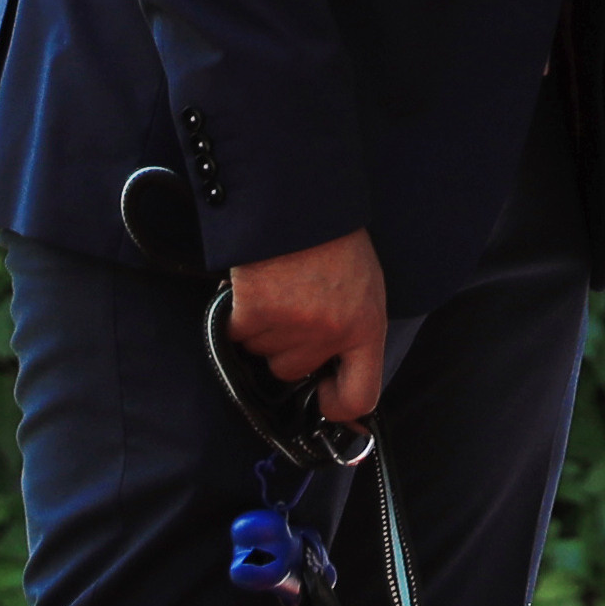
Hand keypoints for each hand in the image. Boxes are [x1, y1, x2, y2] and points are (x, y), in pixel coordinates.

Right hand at [230, 227, 386, 423]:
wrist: (299, 199)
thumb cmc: (334, 240)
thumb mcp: (364, 286)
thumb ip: (354, 330)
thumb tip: (336, 374)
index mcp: (367, 326)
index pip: (360, 396)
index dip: (337, 406)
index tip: (322, 396)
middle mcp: (331, 333)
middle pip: (292, 373)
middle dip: (288, 346)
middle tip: (295, 302)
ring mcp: (292, 326)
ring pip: (262, 353)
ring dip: (263, 328)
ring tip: (280, 285)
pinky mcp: (254, 315)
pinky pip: (238, 335)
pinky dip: (238, 314)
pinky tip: (255, 285)